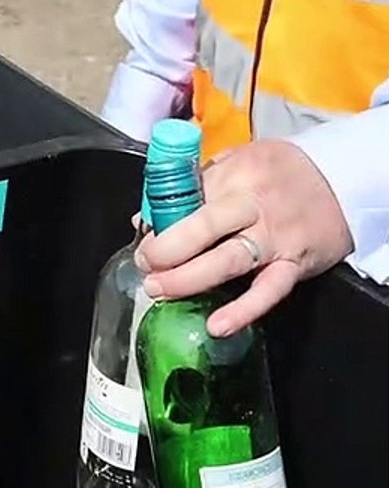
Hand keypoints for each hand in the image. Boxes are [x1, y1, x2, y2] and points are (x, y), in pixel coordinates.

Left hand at [134, 139, 353, 336]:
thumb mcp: (237, 161)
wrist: (344, 183)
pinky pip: (267, 292)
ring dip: (187, 279)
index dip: (158, 222)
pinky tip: (216, 326)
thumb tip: (145, 217)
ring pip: (226, 262)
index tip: (143, 240)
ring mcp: (275, 237)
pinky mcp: (294, 265)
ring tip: (159, 289)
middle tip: (145, 265)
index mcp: (235, 174)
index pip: (186, 198)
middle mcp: (254, 205)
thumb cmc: (279, 174)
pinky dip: (242, 311)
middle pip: (202, 228)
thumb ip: (193, 186)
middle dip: (165, 251)